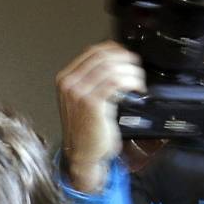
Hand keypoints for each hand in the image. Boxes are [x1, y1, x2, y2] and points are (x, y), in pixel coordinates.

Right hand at [55, 41, 146, 193]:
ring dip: (130, 72)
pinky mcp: (91, 103)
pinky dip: (130, 82)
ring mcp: (78, 93)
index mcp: (66, 79)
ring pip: (111, 68)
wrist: (84, 153)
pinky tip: (136, 89)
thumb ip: (94, 80)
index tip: (128, 56)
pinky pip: (115, 82)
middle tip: (136, 68)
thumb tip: (115, 61)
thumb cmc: (87, 129)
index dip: (116, 50)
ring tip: (138, 81)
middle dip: (125, 59)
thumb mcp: (84, 99)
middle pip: (103, 57)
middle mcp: (69, 84)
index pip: (93, 52)